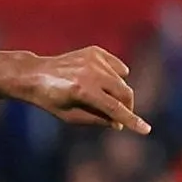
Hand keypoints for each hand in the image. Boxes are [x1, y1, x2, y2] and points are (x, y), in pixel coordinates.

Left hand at [19, 47, 150, 133]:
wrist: (36, 74)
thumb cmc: (51, 100)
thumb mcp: (71, 117)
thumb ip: (97, 120)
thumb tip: (119, 123)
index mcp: (83, 92)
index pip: (115, 109)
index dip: (132, 120)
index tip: (146, 129)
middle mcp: (90, 73)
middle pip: (124, 93)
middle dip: (127, 107)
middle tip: (121, 116)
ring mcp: (94, 60)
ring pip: (122, 80)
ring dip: (117, 92)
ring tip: (98, 96)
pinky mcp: (95, 51)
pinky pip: (117, 67)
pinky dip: (115, 76)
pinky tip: (101, 81)